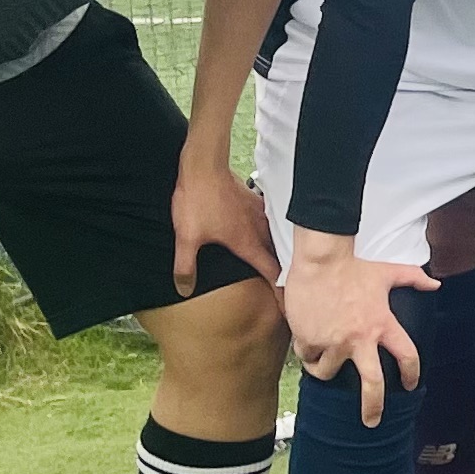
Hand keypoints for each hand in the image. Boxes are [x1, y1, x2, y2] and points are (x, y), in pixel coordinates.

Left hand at [171, 140, 280, 297]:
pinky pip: (268, 224)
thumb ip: (186, 267)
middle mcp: (258, 230)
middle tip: (290, 291)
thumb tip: (184, 289)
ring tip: (282, 267)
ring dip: (280, 255)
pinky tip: (264, 237)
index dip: (281, 293)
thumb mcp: (186, 238)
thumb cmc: (198, 200)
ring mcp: (259, 214)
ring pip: (276, 240)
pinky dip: (271, 236)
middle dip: (285, 276)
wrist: (204, 166)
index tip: (290, 307)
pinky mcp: (254, 202)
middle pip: (280, 257)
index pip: (272, 273)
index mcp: (247, 243)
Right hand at [283, 232, 428, 423]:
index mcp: (383, 324)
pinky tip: (307, 338)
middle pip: (372, 384)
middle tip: (372, 421)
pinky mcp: (309, 340)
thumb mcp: (387, 273)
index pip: (407, 356)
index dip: (411, 374)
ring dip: (325, 369)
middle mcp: (360, 338)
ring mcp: (333, 342)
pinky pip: (307, 357)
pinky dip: (307, 351)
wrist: (320, 260)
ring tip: (324, 360)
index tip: (410, 385)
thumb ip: (413, 278)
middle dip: (373, 407)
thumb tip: (435, 282)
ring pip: (328, 373)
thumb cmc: (353, 267)